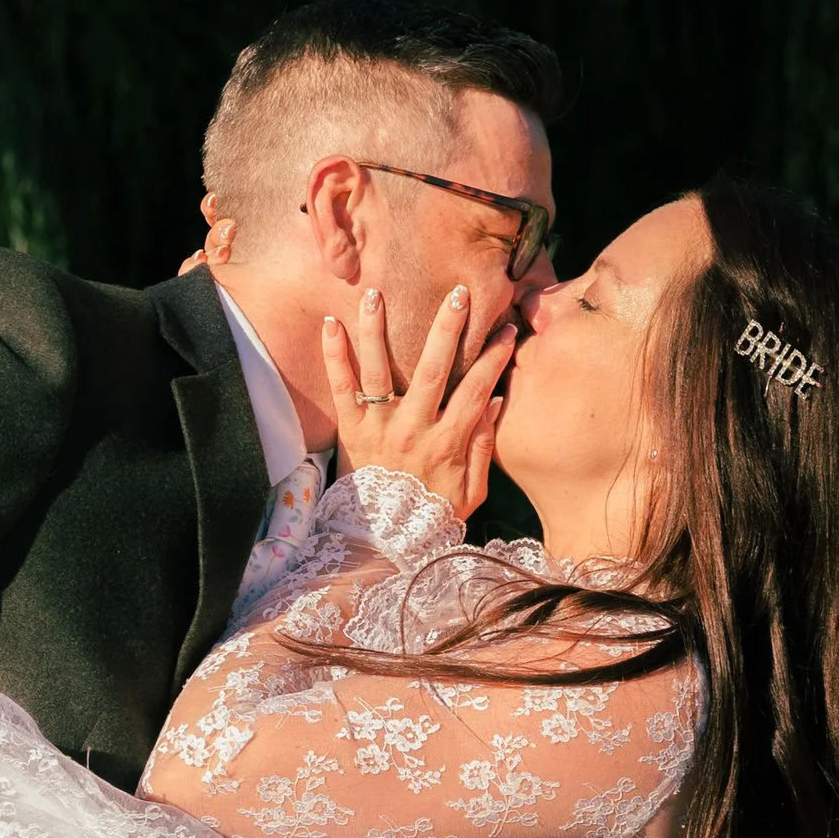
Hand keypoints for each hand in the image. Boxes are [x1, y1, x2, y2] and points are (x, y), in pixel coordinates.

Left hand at [321, 282, 514, 525]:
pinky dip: (335, 356)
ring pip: (381, 371)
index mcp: (448, 444)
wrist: (381, 545)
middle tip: (457, 292)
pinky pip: (342, 388)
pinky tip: (331, 323)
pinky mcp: (351, 431)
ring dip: (378, 329)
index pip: (477, 390)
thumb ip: (483, 449)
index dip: (495, 358)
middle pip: (434, 369)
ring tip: (376, 292)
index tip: (507, 330)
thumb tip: (496, 402)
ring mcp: (381, 428)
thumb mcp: (470, 494)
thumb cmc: (430, 518)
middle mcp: (415, 430)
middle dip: (448, 328)